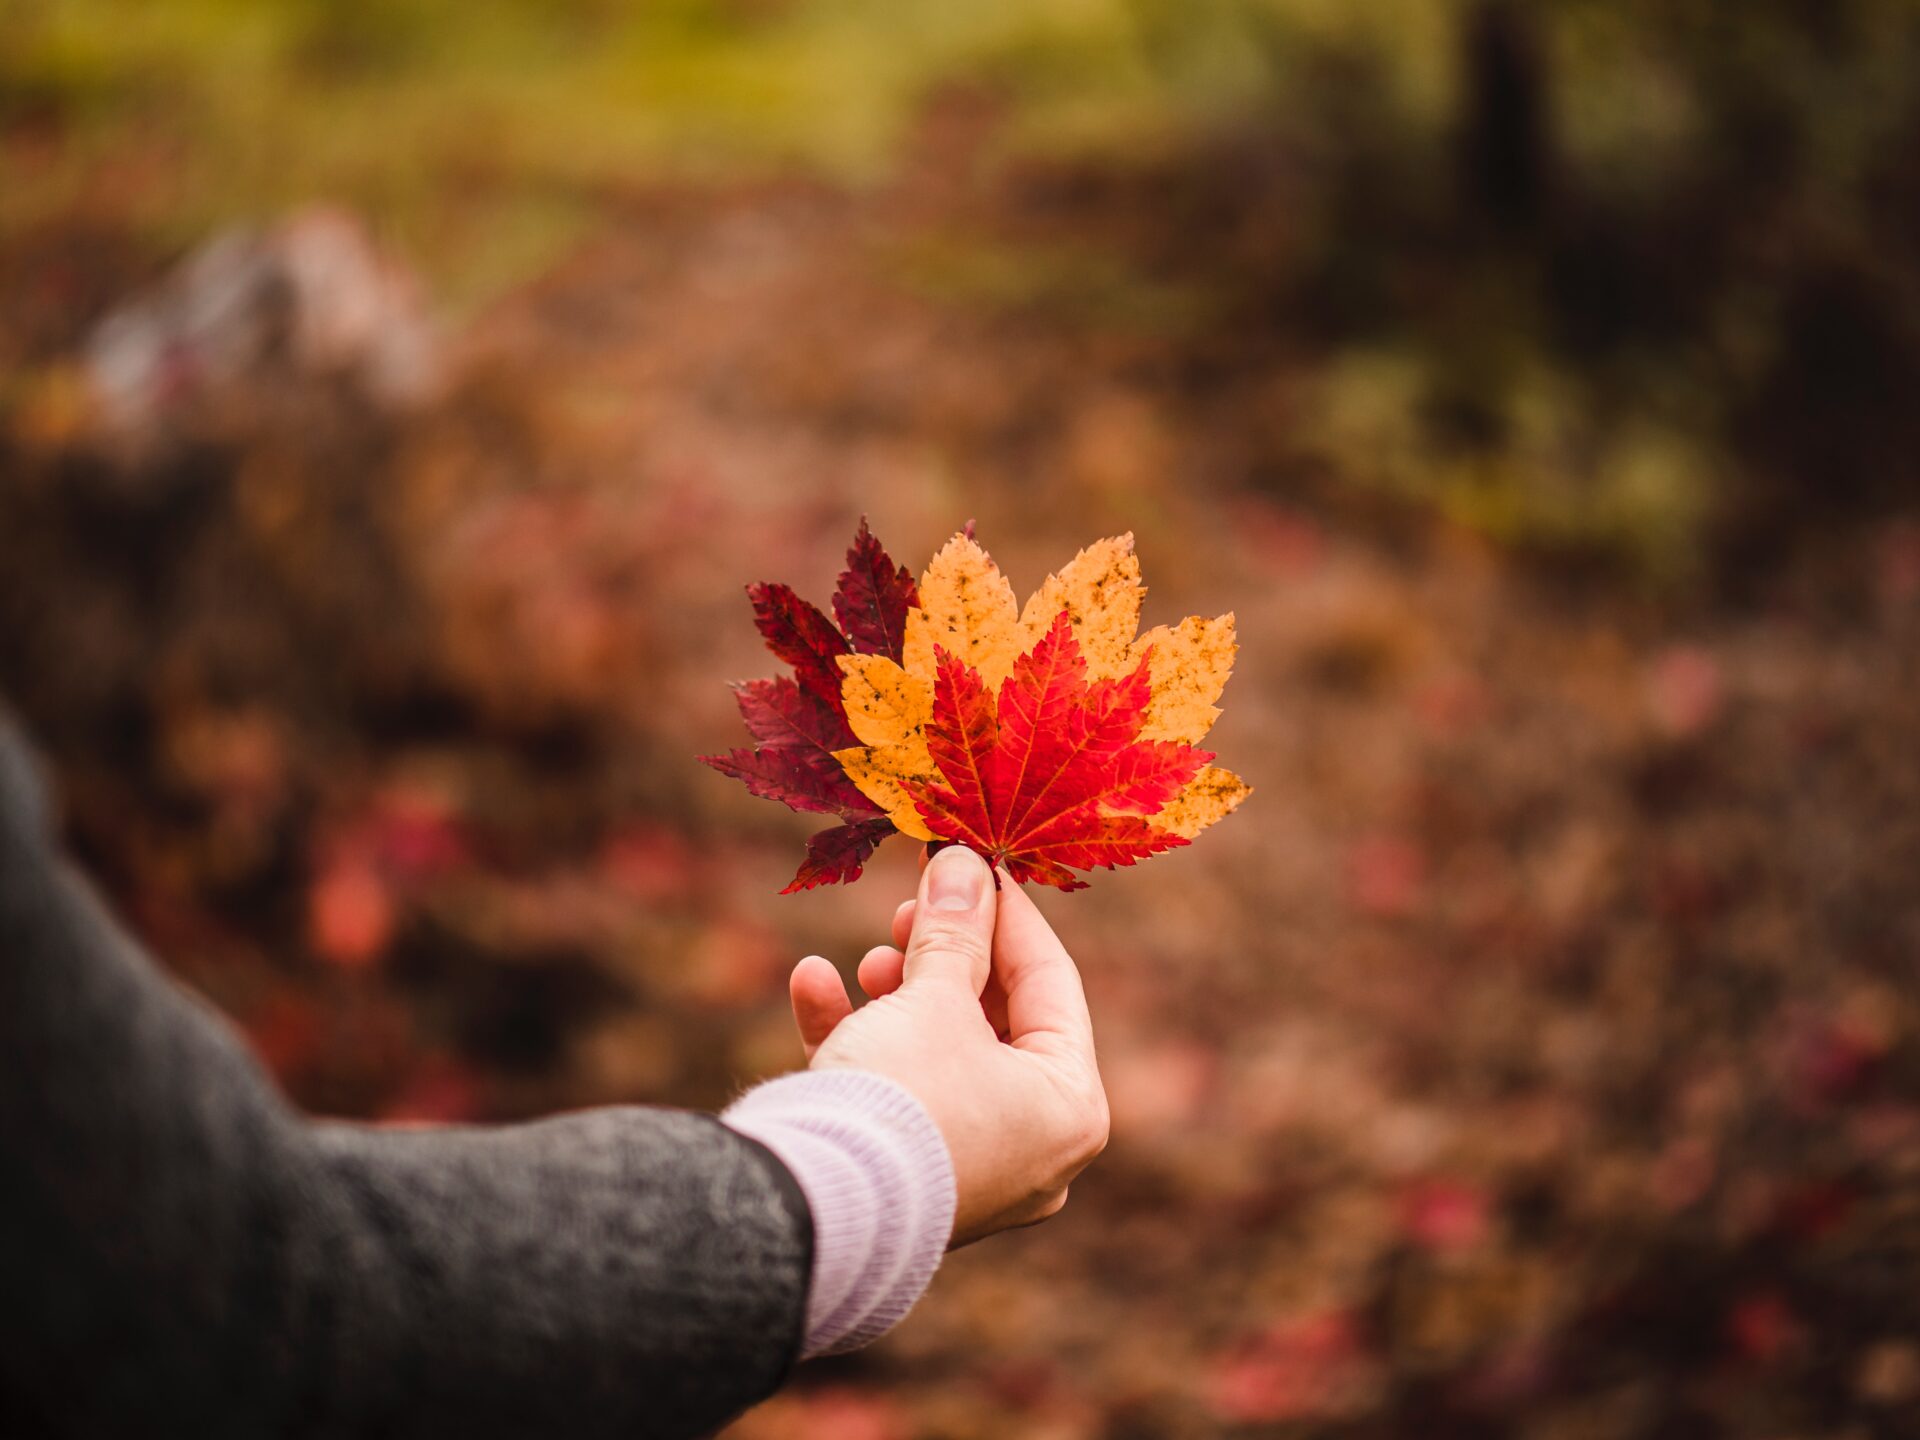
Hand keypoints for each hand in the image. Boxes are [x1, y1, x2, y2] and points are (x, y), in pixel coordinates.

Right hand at [786, 846, 1109, 1246]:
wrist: (811, 1209)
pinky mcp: (904, 1180)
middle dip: (944, 955)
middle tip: (907, 909)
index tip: (973, 862)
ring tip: (869, 960)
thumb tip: (963, 863)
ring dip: (899, 993)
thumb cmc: (902, 1097)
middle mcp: (1033, 1149)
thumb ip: (954, 928)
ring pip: (941, 1055)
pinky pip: (894, 1095)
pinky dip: (859, 1038)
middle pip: (995, 1021)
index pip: (1051, 984)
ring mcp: (969, 1170)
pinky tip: (812, 982)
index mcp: (1070, 1107)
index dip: (1007, 914)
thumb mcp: (933, 996)